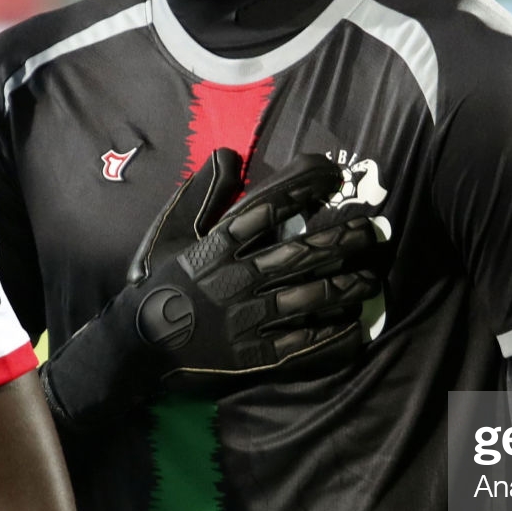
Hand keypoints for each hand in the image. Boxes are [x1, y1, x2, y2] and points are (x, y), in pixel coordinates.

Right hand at [42, 149, 386, 424]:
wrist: (137, 346)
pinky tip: (353, 325)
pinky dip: (331, 333)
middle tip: (374, 231)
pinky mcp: (253, 354)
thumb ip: (201, 195)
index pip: (268, 207)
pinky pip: (301, 341)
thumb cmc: (158, 284)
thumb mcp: (171, 234)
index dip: (303, 187)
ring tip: (371, 278)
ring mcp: (247, 319)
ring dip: (345, 286)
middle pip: (299, 253)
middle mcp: (237, 279)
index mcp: (217, 246)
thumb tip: (228, 155)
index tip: (333, 174)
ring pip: (308, 296)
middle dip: (342, 240)